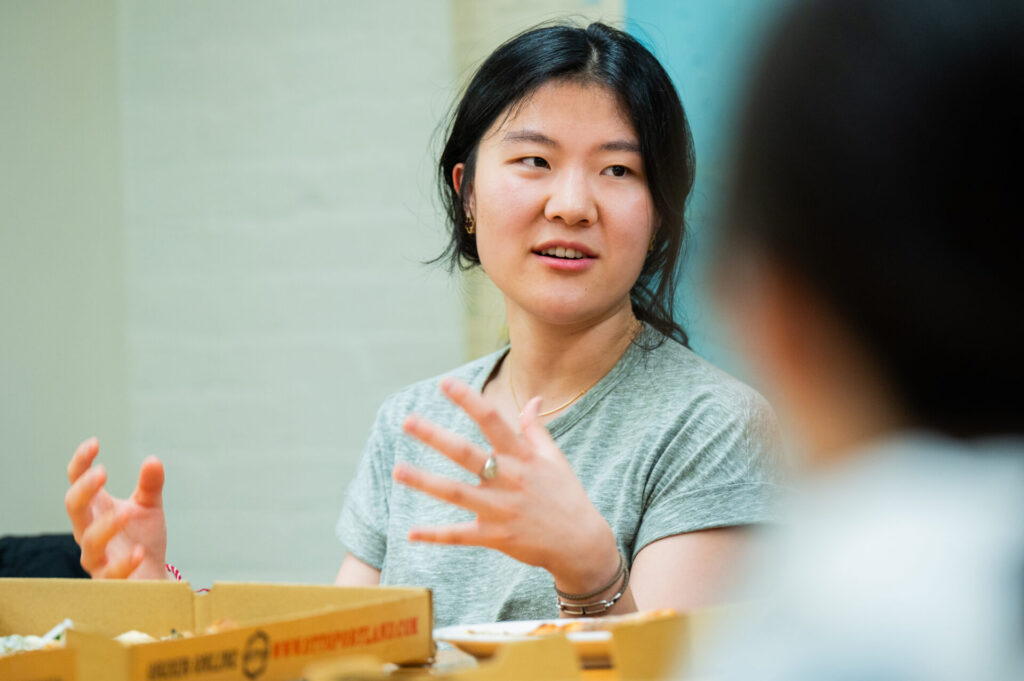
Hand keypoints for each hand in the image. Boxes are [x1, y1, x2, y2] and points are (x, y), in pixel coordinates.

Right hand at [64, 438, 167, 578]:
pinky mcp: (110, 580)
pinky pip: (111, 573)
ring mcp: (97, 556)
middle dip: (84, 489)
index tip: (94, 443)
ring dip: (107, 524)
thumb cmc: (142, 538)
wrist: (151, 576)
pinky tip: (138, 551)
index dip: (80, 463)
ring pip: (90, 541)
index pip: (77, 482)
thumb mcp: (149, 507)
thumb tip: (152, 460)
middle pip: (74, 508)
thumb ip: (150, 485)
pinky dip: (124, 562)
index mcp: (96, 508)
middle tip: (102, 473)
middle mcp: (90, 530)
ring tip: (128, 511)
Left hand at [393, 377, 619, 593]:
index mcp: (523, 457)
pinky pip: (460, 535)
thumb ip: (536, 430)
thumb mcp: (556, 459)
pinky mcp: (495, 536)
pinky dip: (435, 535)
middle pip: (466, 454)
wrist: (580, 543)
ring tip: (397, 470)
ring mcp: (500, 509)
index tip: (445, 383)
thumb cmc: (566, 496)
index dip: (469, 400)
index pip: (492, 421)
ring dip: (425, 482)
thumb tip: (534, 399)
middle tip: (408, 422)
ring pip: (456, 493)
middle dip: (435, 438)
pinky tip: (411, 533)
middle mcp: (509, 480)